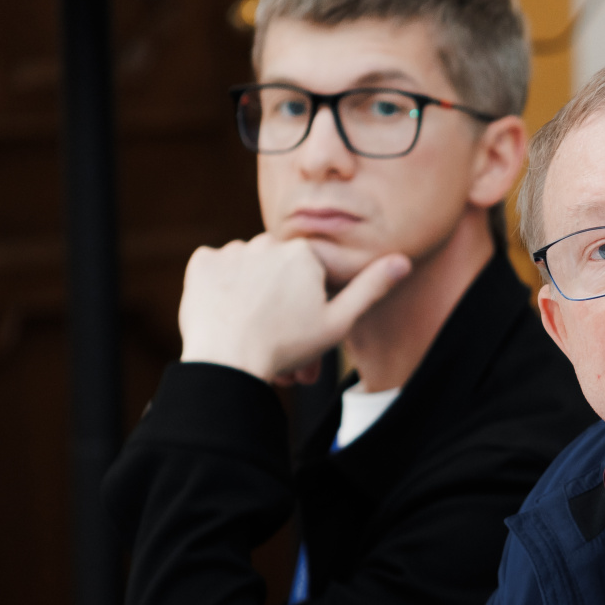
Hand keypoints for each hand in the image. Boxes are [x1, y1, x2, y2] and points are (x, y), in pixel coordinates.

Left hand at [178, 233, 410, 381]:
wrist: (227, 362)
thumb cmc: (286, 345)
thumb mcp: (338, 322)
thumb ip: (371, 288)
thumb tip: (403, 260)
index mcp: (303, 253)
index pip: (314, 271)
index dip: (314, 302)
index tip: (306, 328)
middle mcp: (267, 242)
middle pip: (281, 270)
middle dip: (284, 301)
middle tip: (281, 338)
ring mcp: (231, 251)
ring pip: (250, 269)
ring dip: (254, 291)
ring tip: (253, 328)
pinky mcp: (201, 263)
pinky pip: (216, 268)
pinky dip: (222, 287)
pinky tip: (228, 310)